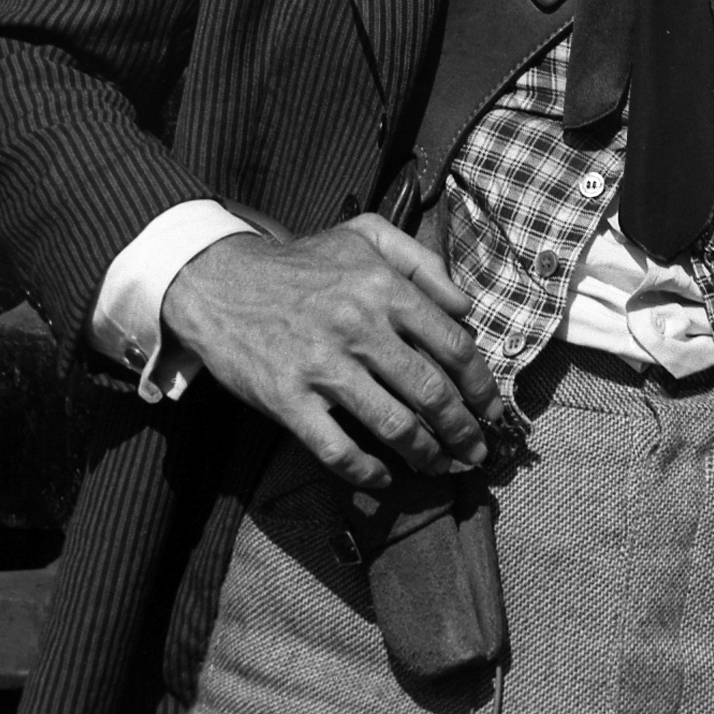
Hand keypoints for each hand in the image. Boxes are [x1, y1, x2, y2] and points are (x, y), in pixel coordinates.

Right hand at [159, 213, 501, 491]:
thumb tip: (466, 306)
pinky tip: (382, 478)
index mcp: (385, 288)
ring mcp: (323, 366)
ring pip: (392, 424)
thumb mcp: (367, 235)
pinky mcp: (288, 400)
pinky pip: (336, 449)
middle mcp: (360, 327)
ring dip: (425, 454)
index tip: (492, 410)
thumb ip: (423, 262)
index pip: (453, 345)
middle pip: (431, 391)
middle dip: (462, 429)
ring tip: (440, 468)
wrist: (221, 282)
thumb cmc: (304, 262)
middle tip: (476, 451)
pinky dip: (365, 472)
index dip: (481, 386)